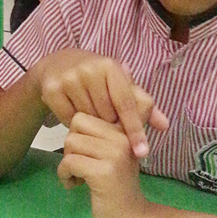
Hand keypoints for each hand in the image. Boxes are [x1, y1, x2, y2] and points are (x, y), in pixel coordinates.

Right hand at [33, 49, 168, 157]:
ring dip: (92, 125)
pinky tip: (74, 111)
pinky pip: (68, 120)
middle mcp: (89, 69)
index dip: (135, 129)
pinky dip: (72, 123)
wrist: (58, 65)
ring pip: (88, 119)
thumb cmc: (97, 78)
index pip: (126, 103)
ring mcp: (69, 78)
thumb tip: (164, 126)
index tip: (142, 152)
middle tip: (106, 120)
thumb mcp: (119, 85)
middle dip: (109, 125)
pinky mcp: (52, 90)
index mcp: (110, 66)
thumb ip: (142, 105)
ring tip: (90, 114)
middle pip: (106, 115)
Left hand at [58, 114, 150, 217]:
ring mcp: (115, 153)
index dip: (77, 134)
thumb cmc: (118, 187)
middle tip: (80, 165)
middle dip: (71, 146)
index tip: (85, 153)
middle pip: (76, 124)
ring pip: (71, 142)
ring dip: (67, 162)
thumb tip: (70, 117)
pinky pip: (69, 161)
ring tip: (78, 177)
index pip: (84, 116)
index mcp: (124, 129)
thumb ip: (98, 134)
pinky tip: (75, 186)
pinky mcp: (104, 172)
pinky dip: (65, 174)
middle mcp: (123, 136)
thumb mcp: (113, 153)